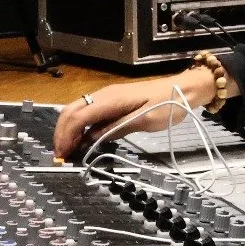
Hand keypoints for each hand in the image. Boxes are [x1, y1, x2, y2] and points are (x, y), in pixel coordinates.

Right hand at [53, 55, 238, 159]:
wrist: (183, 89)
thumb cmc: (168, 105)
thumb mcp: (145, 120)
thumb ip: (117, 128)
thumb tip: (91, 138)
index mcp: (110, 99)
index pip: (78, 116)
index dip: (66, 136)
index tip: (63, 155)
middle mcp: (104, 95)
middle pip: (71, 111)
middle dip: (61, 133)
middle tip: (61, 156)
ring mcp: (107, 97)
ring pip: (77, 111)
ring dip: (68, 130)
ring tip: (69, 151)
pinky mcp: (112, 102)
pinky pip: (89, 113)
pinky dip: (80, 127)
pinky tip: (82, 141)